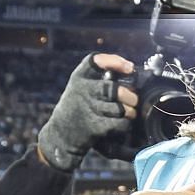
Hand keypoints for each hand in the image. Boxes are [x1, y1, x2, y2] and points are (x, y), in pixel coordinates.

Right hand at [37, 53, 141, 170]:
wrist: (61, 133)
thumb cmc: (79, 106)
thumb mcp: (82, 86)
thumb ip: (101, 77)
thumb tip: (131, 71)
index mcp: (79, 76)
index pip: (97, 61)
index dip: (116, 62)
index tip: (130, 68)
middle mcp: (82, 90)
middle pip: (113, 89)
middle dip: (129, 96)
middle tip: (133, 100)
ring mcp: (88, 109)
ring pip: (120, 108)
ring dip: (130, 112)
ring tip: (129, 113)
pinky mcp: (94, 127)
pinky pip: (120, 123)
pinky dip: (125, 124)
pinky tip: (122, 123)